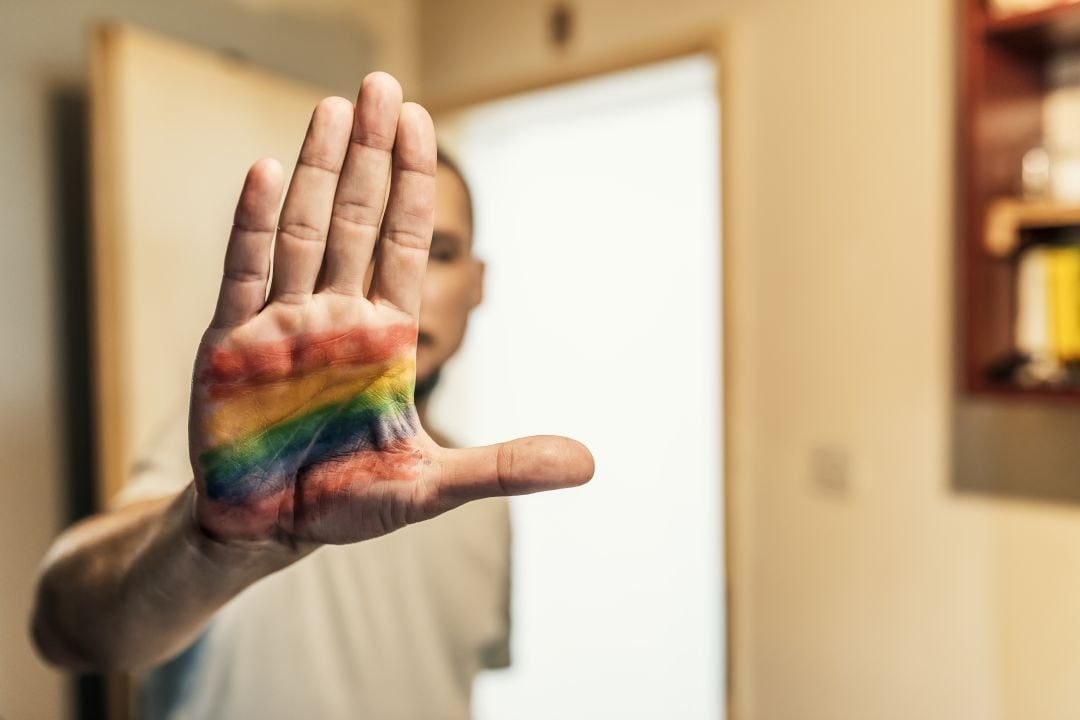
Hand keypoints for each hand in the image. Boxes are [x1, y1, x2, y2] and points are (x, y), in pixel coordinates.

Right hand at [188, 73, 592, 546]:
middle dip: (369, 155)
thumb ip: (503, 467)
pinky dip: (253, 224)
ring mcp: (282, 323)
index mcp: (384, 337)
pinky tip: (265, 171)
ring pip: (301, 230)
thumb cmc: (348, 501)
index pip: (403, 243)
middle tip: (381, 85)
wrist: (269, 529)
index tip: (421, 122)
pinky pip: (244, 273)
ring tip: (332, 108)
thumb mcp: (432, 487)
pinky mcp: (230, 344)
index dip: (413, 184)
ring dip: (315, 170)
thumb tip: (590, 464)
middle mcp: (335, 317)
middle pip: (355, 219)